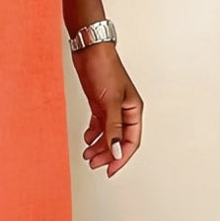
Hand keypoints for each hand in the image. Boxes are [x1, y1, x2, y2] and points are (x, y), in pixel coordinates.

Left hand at [71, 42, 143, 177]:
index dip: (121, 158)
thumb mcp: (110, 101)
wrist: (89, 50)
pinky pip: (98, 124)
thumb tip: (117, 150)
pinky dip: (92, 133)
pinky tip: (86, 139)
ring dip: (98, 146)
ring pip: (107, 133)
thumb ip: (113, 127)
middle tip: (94, 164)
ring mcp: (111, 107)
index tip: (110, 170)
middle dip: (107, 154)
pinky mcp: (99, 102)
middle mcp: (124, 110)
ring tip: (87, 155)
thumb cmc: (104, 68)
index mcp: (133, 110)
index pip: (131, 141)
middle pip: (118, 140)